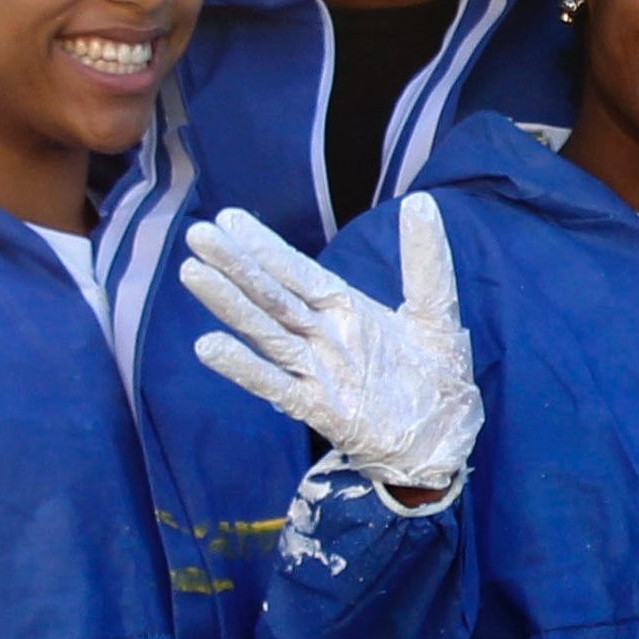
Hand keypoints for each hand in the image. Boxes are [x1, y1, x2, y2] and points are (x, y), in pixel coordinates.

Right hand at [184, 195, 481, 494]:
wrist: (445, 438)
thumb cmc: (436, 374)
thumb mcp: (435, 310)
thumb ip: (426, 260)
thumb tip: (422, 200)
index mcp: (344, 308)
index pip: (297, 271)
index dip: (265, 246)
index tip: (230, 218)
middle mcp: (322, 335)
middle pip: (271, 295)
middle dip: (236, 265)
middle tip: (198, 234)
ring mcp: (316, 371)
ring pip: (265, 332)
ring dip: (229, 304)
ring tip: (193, 274)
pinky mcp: (318, 408)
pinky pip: (275, 385)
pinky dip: (243, 367)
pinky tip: (209, 346)